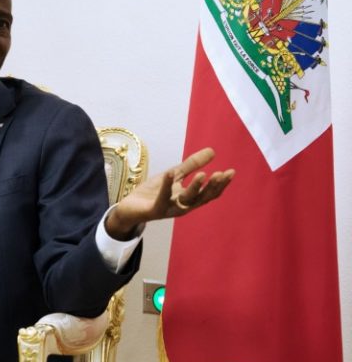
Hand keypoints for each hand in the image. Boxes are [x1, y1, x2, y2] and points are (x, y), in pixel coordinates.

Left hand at [105, 148, 234, 239]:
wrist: (129, 207)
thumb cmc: (152, 192)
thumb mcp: (174, 175)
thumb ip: (191, 165)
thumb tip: (212, 151)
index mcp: (188, 199)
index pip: (208, 193)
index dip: (220, 184)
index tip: (231, 172)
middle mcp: (182, 206)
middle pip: (201, 198)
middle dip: (213, 186)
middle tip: (222, 174)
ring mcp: (169, 209)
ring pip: (185, 200)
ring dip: (194, 187)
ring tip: (203, 174)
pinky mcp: (154, 210)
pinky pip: (162, 198)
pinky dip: (167, 186)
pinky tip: (171, 173)